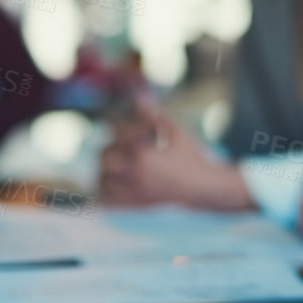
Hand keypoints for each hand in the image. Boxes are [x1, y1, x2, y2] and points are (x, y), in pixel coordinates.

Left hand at [97, 97, 250, 209]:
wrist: (202, 187)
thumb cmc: (191, 157)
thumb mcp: (177, 132)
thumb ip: (155, 116)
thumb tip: (139, 98)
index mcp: (143, 154)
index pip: (116, 135)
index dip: (118, 127)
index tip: (124, 125)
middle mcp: (134, 174)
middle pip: (103, 158)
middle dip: (109, 148)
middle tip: (117, 144)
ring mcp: (133, 191)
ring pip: (101, 181)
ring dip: (103, 170)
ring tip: (112, 164)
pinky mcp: (135, 204)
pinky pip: (108, 202)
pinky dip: (103, 193)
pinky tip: (111, 183)